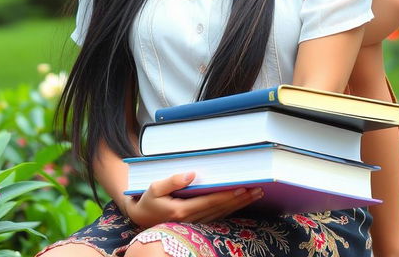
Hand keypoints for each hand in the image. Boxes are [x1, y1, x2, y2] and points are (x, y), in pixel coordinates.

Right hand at [122, 172, 263, 227]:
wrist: (141, 217)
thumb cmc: (148, 199)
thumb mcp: (155, 187)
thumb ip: (173, 180)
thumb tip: (192, 174)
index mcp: (182, 210)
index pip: (210, 201)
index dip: (227, 195)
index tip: (242, 188)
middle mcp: (191, 219)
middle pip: (220, 209)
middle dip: (240, 199)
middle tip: (257, 190)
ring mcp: (194, 223)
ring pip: (222, 214)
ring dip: (238, 205)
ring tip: (254, 195)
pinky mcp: (195, 223)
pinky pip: (216, 217)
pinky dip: (230, 210)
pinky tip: (240, 204)